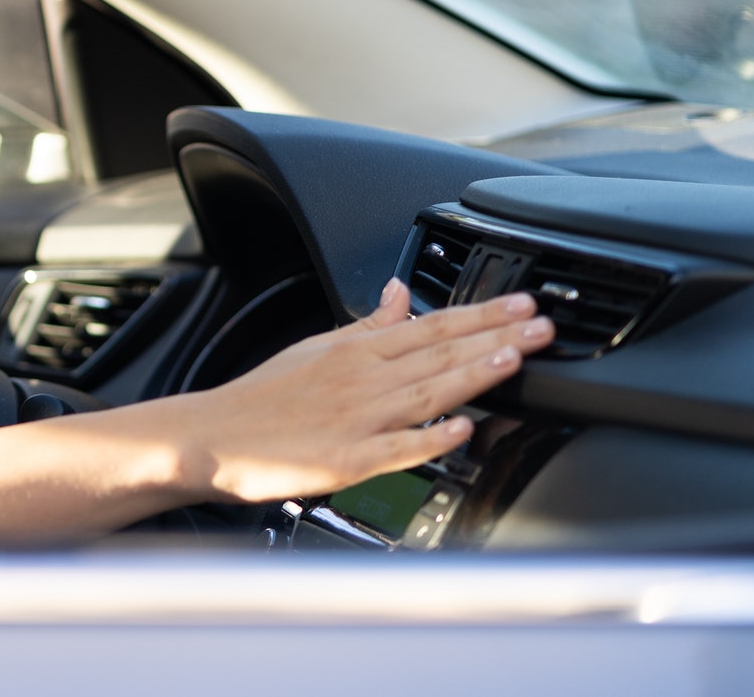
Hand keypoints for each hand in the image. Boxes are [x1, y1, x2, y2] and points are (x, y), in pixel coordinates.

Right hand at [163, 279, 554, 504]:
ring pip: (424, 393)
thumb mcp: (313, 347)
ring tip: (514, 360)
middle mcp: (360, 380)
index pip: (430, 326)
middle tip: (542, 325)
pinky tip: (460, 430)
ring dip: (472, 375)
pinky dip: (428, 439)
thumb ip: (366, 325)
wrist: (211, 437)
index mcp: (354, 351)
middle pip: (438, 355)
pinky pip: (394, 449)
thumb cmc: (261, 397)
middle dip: (495, 338)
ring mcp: (354, 420)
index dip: (481, 314)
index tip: (522, 304)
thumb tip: (401, 292)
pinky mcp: (343, 461)